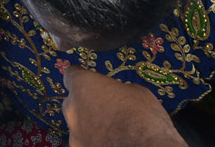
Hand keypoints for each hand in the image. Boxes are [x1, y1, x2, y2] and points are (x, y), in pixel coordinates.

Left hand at [62, 67, 183, 146]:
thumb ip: (114, 90)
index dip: (81, 78)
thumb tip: (113, 95)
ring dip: (89, 125)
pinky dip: (93, 141)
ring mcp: (74, 133)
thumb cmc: (143, 118)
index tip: (88, 82)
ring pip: (77, 125)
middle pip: (73, 102)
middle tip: (106, 110)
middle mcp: (72, 107)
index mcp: (82, 84)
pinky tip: (110, 142)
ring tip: (111, 130)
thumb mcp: (134, 91)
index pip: (71, 75)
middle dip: (86, 104)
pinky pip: (84, 141)